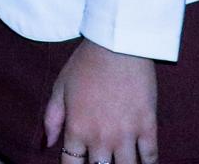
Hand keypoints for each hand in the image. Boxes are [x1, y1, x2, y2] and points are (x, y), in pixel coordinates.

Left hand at [45, 39, 158, 163]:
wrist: (117, 45)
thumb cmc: (86, 63)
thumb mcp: (60, 87)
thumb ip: (52, 118)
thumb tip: (48, 143)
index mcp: (77, 129)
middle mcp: (101, 138)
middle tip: (101, 162)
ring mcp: (126, 134)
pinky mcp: (148, 126)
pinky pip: (150, 156)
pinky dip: (148, 163)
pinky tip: (144, 163)